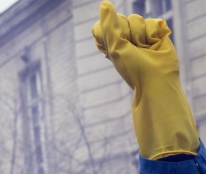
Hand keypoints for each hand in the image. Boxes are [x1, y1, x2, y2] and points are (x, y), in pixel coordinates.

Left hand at [92, 1, 198, 159]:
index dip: (109, 34)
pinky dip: (152, 34)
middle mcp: (125, 38)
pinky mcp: (156, 32)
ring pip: (136, 19)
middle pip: (120, 19)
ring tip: (145, 50)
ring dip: (140, 36)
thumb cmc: (133, 69)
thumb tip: (104, 3)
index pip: (102, 26)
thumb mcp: (116, 48)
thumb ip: (109, 25)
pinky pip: (152, 21)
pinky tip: (154, 46)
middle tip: (133, 50)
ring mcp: (141, 34)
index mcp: (111, 44)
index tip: (116, 50)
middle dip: (126, 34)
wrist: (157, 80)